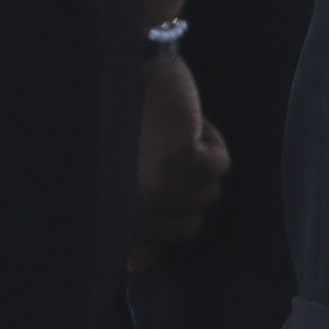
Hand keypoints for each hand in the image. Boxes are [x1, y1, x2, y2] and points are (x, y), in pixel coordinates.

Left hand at [132, 36, 229, 256]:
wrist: (125, 66)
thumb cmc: (122, 124)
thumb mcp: (125, 182)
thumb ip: (136, 224)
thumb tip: (147, 262)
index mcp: (109, 220)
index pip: (152, 256)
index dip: (164, 225)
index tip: (155, 194)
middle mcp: (128, 214)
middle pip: (190, 227)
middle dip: (186, 192)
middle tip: (160, 156)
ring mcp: (152, 193)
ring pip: (208, 196)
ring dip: (198, 167)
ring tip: (170, 138)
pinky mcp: (175, 164)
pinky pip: (220, 167)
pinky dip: (211, 142)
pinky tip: (186, 124)